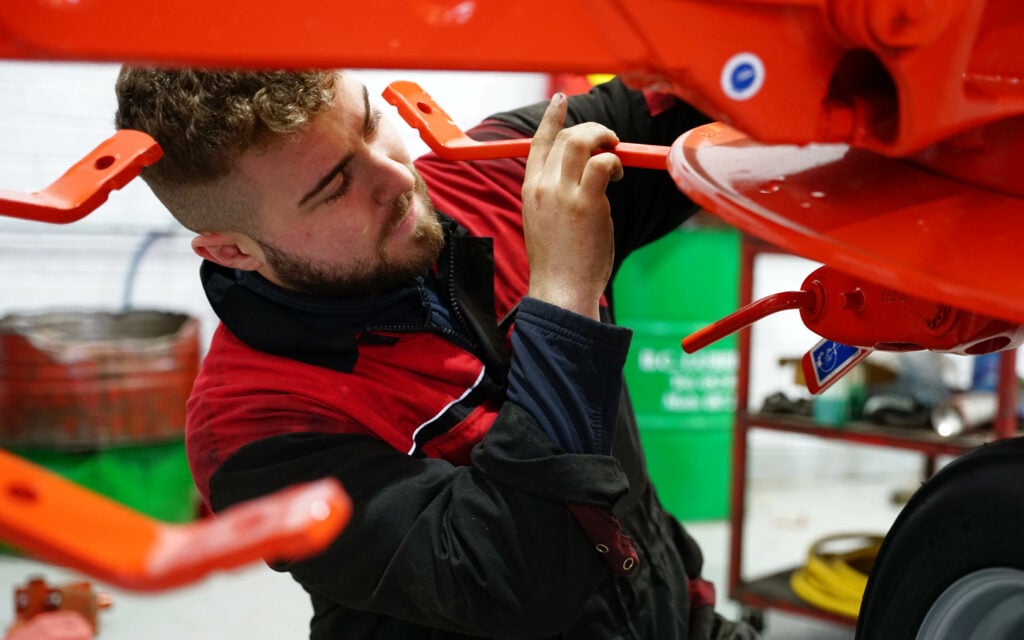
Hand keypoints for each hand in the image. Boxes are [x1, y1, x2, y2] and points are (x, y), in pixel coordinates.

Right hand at [521, 93, 623, 319]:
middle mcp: (543, 185)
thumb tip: (583, 176)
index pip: (539, 142)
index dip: (552, 118)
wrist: (560, 289)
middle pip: (567, 136)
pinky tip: (618, 176)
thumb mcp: (544, 221)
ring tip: (616, 155)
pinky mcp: (587, 202)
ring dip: (605, 140)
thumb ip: (555, 195)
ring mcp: (564, 193)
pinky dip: (615, 162)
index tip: (562, 100)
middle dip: (592, 130)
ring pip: (584, 142)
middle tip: (609, 140)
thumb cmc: (558, 263)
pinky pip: (604, 163)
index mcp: (530, 189)